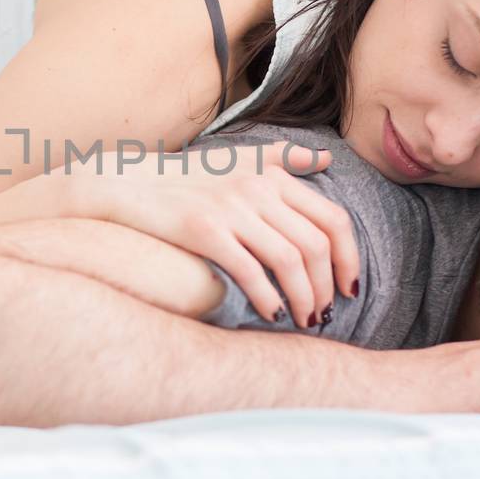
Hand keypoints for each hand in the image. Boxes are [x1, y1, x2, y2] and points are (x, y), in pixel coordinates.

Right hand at [70, 139, 358, 327]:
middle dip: (327, 287)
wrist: (129, 185)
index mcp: (272, 173)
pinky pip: (250, 270)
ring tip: (304, 319)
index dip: (349, 257)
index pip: (332, 218)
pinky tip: (272, 314)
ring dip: (303, 298)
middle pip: (314, 244)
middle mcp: (257, 188)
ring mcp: (230, 208)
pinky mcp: (203, 229)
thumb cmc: (185, 180)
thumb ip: (283, 158)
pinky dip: (267, 297)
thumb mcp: (237, 159)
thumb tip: (325, 160)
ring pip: (288, 260)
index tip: (350, 286)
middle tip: (325, 313)